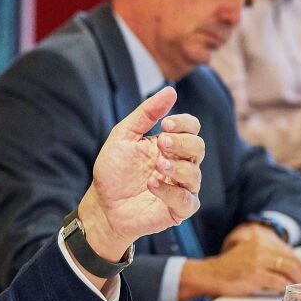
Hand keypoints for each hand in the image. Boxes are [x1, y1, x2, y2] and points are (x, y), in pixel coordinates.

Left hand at [76, 87, 203, 260]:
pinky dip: (170, 191)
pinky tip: (152, 185)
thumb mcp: (124, 136)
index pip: (192, 128)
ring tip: (156, 167)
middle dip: (183, 143)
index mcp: (169, 145)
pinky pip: (187, 200)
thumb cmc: (113, 170)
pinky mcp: (178, 210)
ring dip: (177, 168)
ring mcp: (181, 188)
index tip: (166, 125)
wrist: (102, 204)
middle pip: (199, 148)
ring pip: (195, 174)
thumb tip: (171, 90)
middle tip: (162, 143)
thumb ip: (146, 114)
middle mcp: (180, 165)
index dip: (185, 124)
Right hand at [179, 223, 300, 300]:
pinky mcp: (255, 274)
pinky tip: (292, 296)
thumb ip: (268, 259)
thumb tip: (294, 273)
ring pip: (289, 270)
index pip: (290, 253)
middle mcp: (260, 247)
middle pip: (293, 261)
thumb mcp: (250, 256)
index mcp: (261, 240)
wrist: (208, 274)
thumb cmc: (230, 270)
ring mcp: (258, 260)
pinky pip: (279, 283)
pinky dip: (288, 290)